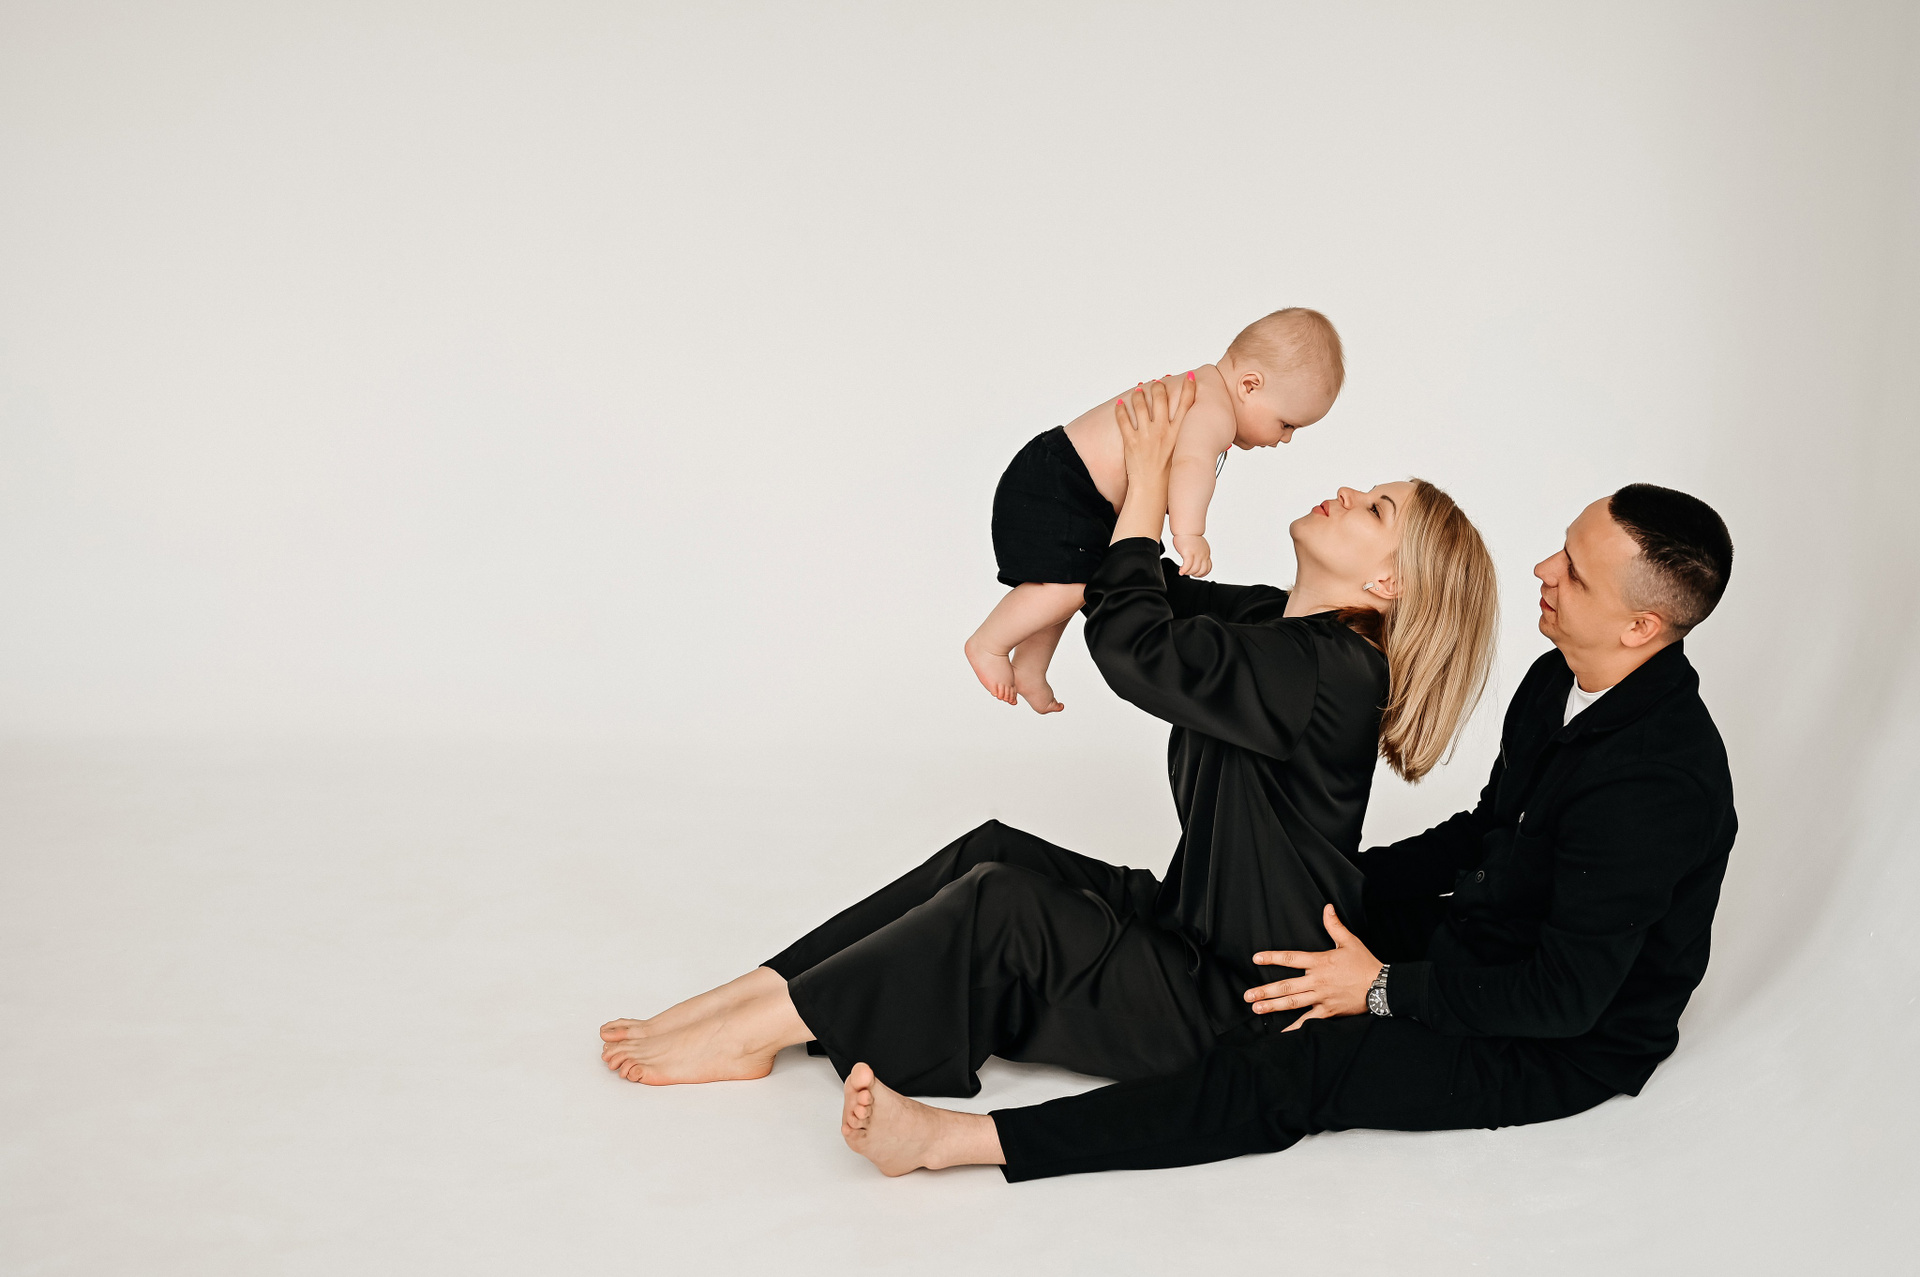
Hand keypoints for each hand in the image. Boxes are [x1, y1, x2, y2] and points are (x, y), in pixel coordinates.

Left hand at [1113, 373, 1195, 487]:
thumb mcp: (1185, 456)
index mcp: (1179, 434)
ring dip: (1139, 395)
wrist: (1153, 491)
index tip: (1192, 377)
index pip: (1187, 404)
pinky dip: (1120, 410)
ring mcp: (1146, 435)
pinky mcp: (1131, 441)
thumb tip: (1196, 438)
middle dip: (1159, 387)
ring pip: (1141, 405)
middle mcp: (1163, 431)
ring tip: (1139, 390)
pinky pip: (1123, 420)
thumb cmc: (1170, 478)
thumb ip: (1189, 444)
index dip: (1190, 388)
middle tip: (1157, 383)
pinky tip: (1120, 404)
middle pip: (1161, 398)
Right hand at [1172, 533, 1210, 577]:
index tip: (1195, 573)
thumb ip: (1199, 554)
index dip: (1202, 573)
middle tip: (1188, 572)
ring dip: (1188, 573)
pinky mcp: (1188, 553)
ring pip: (1194, 570)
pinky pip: (1187, 566)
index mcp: (1206, 553)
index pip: (1208, 568)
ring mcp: (1196, 554)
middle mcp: (1203, 554)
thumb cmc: (1190, 537)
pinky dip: (1184, 570)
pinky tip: (1180, 571)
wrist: (1186, 529)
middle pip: (1201, 570)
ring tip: (1183, 571)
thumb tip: (1196, 561)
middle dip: (1194, 574)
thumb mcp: (1199, 546)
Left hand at [1244, 904, 1382, 1030]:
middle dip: (1265, 990)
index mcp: (1320, 962)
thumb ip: (1334, 925)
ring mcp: (1322, 997)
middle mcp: (1317, 980)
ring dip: (1274, 1006)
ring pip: (1293, 1002)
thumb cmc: (1365, 963)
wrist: (1382, 986)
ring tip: (1257, 1009)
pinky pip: (1310, 1021)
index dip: (1272, 958)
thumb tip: (1327, 907)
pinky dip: (1296, 1027)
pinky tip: (1283, 1032)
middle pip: (1286, 985)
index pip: (1291, 958)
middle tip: (1248, 996)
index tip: (1256, 958)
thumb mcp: (1349, 941)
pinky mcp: (1329, 1011)